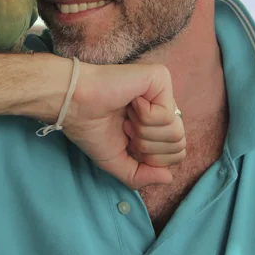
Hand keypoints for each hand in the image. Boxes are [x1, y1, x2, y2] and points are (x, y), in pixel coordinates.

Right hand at [63, 62, 185, 189]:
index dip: (151, 157)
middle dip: (148, 147)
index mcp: (156, 122)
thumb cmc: (91, 128)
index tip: (126, 139)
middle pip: (179, 144)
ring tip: (126, 116)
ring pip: (175, 132)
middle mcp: (162, 104)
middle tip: (125, 127)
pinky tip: (130, 102)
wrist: (75, 105)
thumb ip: (143, 175)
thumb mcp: (118, 162)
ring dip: (143, 132)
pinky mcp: (160, 77)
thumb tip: (169, 177)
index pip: (176, 153)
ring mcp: (163, 91)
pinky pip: (167, 115)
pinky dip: (143, 117)